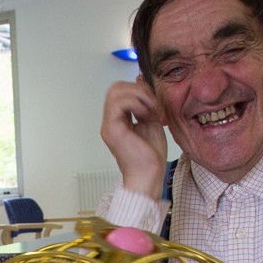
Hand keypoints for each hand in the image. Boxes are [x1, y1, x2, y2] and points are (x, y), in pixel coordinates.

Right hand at [100, 79, 169, 198]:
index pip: (120, 91)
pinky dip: (135, 102)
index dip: (138, 90)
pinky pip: (118, 103)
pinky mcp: (112, 129)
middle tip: (151, 103)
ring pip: (115, 92)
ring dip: (137, 95)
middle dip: (136, 89)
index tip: (153, 102)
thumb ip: (145, 106)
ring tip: (149, 108)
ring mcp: (109, 125)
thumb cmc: (150, 156)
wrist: (149, 174)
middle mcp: (110, 121)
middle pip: (114, 88)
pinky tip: (145, 113)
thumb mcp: (151, 123)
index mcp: (118, 120)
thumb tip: (143, 88)